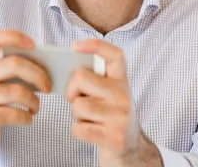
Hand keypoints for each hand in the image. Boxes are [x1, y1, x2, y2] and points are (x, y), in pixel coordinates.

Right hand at [0, 30, 51, 165]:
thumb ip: (8, 69)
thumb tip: (42, 65)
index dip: (13, 36)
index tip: (33, 45)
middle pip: (14, 64)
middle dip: (38, 75)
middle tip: (48, 86)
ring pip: (18, 92)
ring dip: (34, 101)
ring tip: (35, 106)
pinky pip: (14, 114)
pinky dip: (27, 117)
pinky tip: (27, 117)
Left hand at [65, 39, 161, 166]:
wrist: (132, 152)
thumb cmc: (111, 118)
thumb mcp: (110, 95)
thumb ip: (96, 81)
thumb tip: (65, 70)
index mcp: (122, 82)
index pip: (115, 55)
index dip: (95, 45)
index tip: (75, 46)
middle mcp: (124, 97)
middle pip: (81, 78)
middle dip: (71, 90)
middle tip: (78, 99)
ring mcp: (120, 118)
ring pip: (77, 106)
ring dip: (76, 115)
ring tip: (90, 119)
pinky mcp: (113, 138)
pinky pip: (77, 128)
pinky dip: (78, 131)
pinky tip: (91, 132)